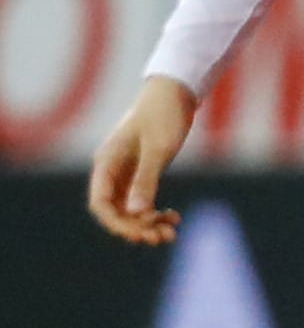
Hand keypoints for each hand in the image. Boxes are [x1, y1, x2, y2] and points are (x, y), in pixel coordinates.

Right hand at [89, 76, 199, 245]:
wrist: (177, 89)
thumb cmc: (165, 114)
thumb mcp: (159, 148)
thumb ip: (146, 179)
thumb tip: (135, 213)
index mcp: (106, 163)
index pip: (101, 204)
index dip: (118, 224)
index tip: (141, 233)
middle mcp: (111, 170)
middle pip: (115, 211)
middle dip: (136, 228)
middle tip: (163, 238)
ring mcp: (125, 171)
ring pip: (129, 208)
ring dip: (147, 223)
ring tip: (170, 233)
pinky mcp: (140, 170)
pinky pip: (141, 200)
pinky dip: (155, 211)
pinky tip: (173, 217)